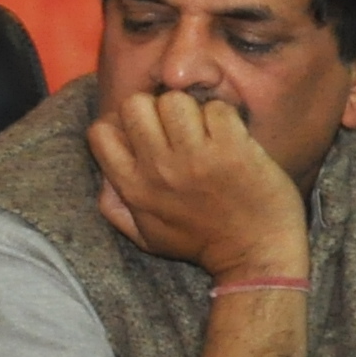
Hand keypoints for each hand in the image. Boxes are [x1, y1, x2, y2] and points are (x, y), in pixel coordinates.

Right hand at [86, 89, 306, 282]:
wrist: (255, 255)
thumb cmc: (200, 243)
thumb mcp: (145, 236)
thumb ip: (114, 207)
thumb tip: (102, 176)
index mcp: (133, 187)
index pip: (100, 131)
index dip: (120, 124)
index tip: (142, 133)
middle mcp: (159, 169)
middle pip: (136, 104)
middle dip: (155, 109)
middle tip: (176, 127)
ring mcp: (196, 157)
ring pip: (175, 100)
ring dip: (191, 110)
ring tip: (204, 131)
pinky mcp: (232, 149)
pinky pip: (217, 108)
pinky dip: (225, 117)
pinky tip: (230, 136)